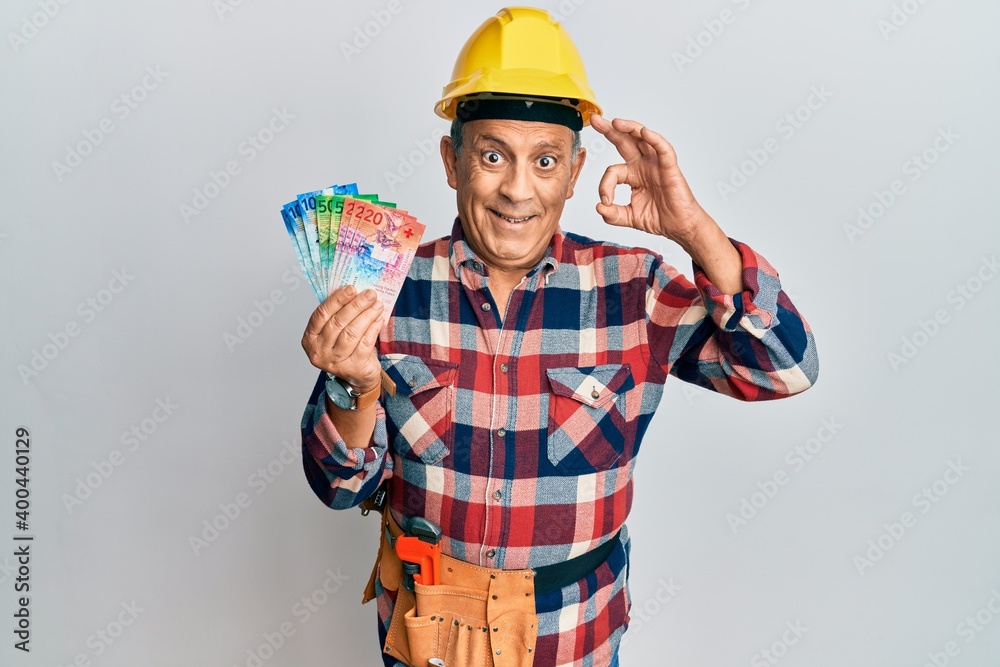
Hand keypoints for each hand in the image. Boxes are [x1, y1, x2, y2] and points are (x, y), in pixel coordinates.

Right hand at [301, 286, 383, 390]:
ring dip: (366, 315)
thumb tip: (354, 292)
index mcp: (310, 338)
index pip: (321, 315)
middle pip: (338, 323)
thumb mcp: (335, 333)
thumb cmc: (346, 349)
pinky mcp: (353, 367)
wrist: (358, 376)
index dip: (336, 300)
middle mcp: (319, 351)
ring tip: (377, 304)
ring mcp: (334, 362)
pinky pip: (364, 343)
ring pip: (352, 333)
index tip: (351, 288)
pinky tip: (379, 318)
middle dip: (356, 305)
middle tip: (369, 294)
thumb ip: (338, 315)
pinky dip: (373, 328)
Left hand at [590, 115, 711, 243]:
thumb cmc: (659, 218)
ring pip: (642, 139)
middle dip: (609, 130)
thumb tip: (599, 207)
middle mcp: (643, 165)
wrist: (679, 227)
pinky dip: (655, 140)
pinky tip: (644, 132)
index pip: (612, 171)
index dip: (605, 185)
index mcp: (632, 175)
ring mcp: (656, 164)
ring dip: (630, 128)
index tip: (605, 201)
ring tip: (615, 122)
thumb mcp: (629, 217)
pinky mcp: (669, 167)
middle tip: (595, 120)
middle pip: (624, 142)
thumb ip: (613, 214)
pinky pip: (663, 149)